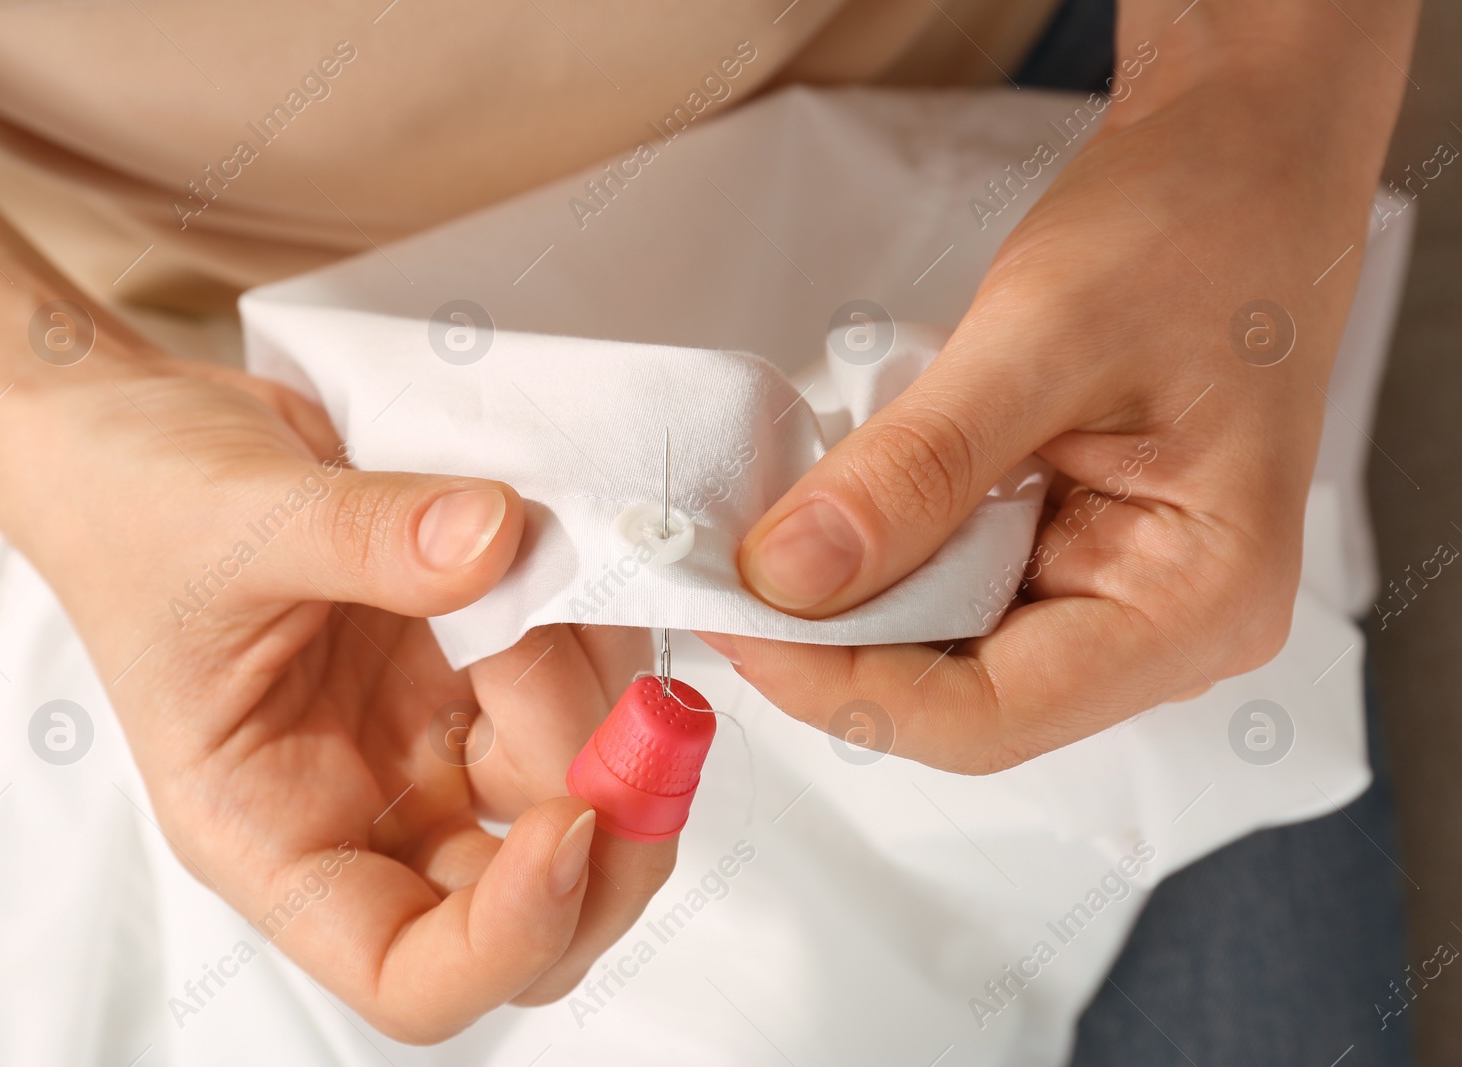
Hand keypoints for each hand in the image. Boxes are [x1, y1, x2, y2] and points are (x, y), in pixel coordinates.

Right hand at [0, 350, 668, 1041]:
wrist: (152, 429)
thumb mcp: (228, 522)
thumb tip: (498, 539)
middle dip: (610, 824)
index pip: (412, 975)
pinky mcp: (474, 667)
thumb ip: (364, 535)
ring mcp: (430, 739)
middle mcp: (368, 808)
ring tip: (564, 567)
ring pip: (577, 791)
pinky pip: (579, 689)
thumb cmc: (140, 506)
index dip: (513, 934)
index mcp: (275, 833)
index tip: (572, 817)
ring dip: (614, 703)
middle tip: (637, 711)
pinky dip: (609, 644)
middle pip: (532, 907)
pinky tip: (582, 563)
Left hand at [700, 4, 1416, 772]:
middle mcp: (1170, 636)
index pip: (984, 718)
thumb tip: (786, 579)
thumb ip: (913, 469)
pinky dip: (887, 561)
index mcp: (1197, 604)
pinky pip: (960, 597)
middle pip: (960, 703)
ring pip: (949, 658)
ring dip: (853, 604)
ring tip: (779, 528)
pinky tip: (847, 507)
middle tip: (729, 569)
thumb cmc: (1189, 229)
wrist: (1243, 166)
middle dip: (834, 647)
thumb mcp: (1038, 337)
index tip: (730, 612)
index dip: (838, 685)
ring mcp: (1125, 603)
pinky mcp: (1082, 562)